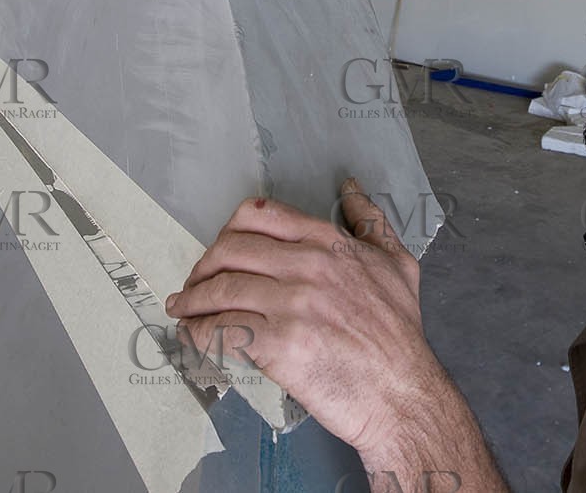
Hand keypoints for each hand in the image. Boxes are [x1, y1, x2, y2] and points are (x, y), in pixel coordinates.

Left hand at [164, 177, 447, 454]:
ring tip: (182, 309)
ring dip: (192, 299)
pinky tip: (192, 335)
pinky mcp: (279, 344)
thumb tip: (351, 188)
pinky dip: (197, 332)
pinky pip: (221, 329)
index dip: (230, 230)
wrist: (403, 396)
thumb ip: (371, 222)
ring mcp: (292, 304)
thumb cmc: (400, 337)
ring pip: (221, 288)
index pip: (262, 215)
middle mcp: (309, 266)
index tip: (221, 249)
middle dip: (204, 265)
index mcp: (330, 244)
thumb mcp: (398, 265)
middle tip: (195, 282)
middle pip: (231, 249)